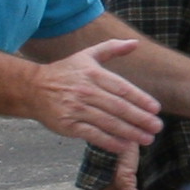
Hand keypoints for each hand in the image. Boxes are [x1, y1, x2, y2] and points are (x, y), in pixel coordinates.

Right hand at [30, 37, 164, 153]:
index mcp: (93, 74)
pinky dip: (109, 141)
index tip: (156, 109)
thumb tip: (135, 43)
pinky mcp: (68, 125)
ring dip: (130, 132)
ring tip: (147, 138)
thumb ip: (111, 48)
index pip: (122, 88)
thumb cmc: (65, 72)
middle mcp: (86, 91)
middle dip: (140, 118)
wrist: (32, 88)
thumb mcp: (87, 55)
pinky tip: (124, 146)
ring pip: (108, 122)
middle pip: (118, 107)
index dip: (141, 99)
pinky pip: (93, 135)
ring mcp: (76, 109)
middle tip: (157, 127)